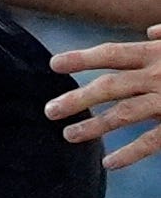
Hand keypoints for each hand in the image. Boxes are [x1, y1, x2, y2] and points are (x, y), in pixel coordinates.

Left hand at [49, 27, 160, 169]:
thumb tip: (151, 34)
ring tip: (69, 136)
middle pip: (109, 86)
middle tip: (49, 110)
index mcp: (159, 54)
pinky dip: (129, 154)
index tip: (54, 63)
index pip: (113, 53)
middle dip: (77, 98)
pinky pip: (152, 141)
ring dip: (94, 127)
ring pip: (124, 115)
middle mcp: (160, 75)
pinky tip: (108, 163)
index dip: (82, 58)